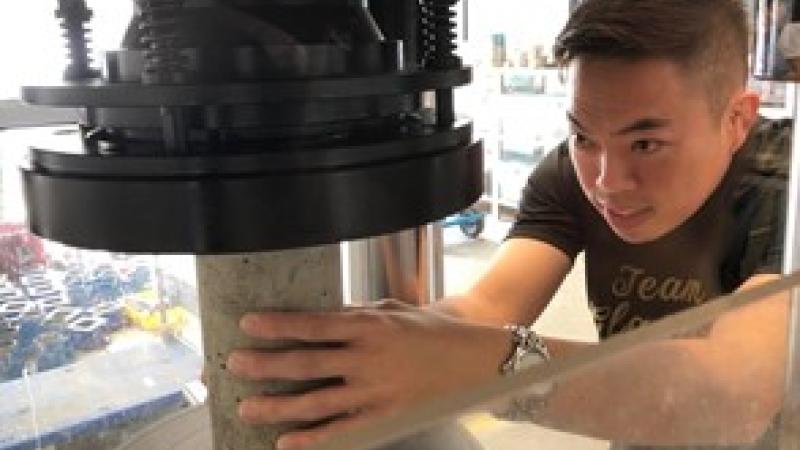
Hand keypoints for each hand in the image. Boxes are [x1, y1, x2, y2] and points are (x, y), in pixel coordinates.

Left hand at [226, 299, 512, 448]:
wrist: (472, 357)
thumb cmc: (428, 327)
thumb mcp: (389, 310)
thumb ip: (351, 315)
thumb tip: (312, 320)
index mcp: (367, 325)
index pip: (312, 324)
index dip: (277, 325)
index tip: (247, 324)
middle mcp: (367, 357)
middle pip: (305, 364)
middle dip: (265, 365)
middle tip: (234, 365)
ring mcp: (374, 390)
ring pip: (316, 402)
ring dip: (278, 406)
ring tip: (246, 408)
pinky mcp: (384, 414)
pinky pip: (342, 429)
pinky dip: (313, 438)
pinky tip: (286, 442)